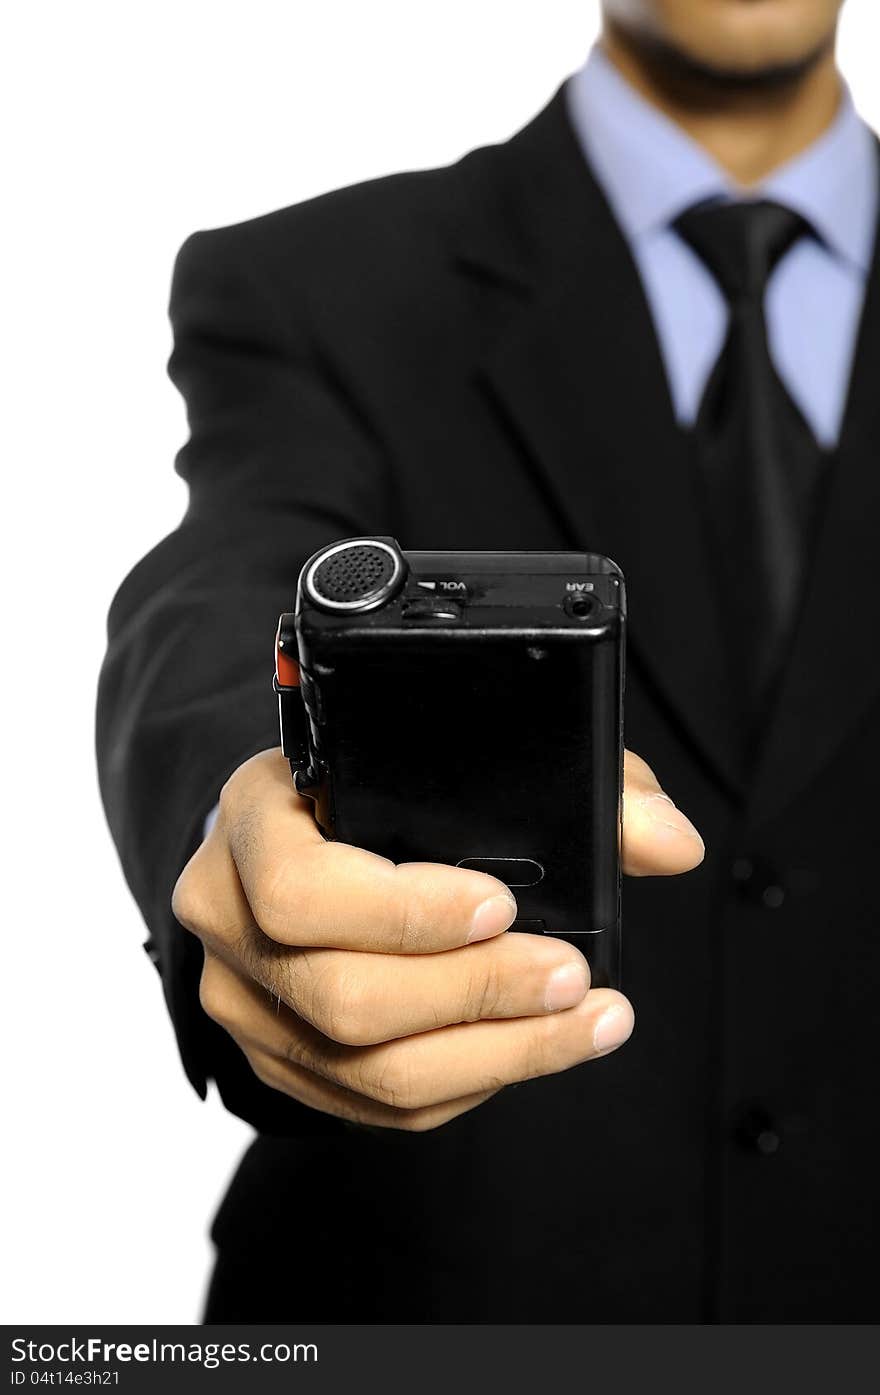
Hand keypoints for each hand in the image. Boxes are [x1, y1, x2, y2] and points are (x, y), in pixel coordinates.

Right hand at [173, 748, 702, 1130]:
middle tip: (572, 976)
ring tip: (585, 1022)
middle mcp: (225, 915)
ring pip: (362, 1068)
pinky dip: (467, 1083)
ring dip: (492, 1053)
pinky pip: (373, 1105)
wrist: (297, 839)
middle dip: (474, 993)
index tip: (503, 906)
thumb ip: (576, 784)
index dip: (403, 911)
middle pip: (340, 995)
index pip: (298, 887)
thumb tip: (671, 843)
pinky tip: (534, 1049)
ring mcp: (244, 1001)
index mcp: (250, 820)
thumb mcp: (457, 756)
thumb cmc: (379, 791)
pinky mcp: (280, 1061)